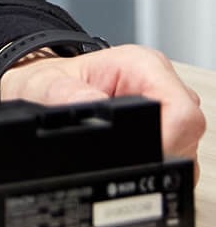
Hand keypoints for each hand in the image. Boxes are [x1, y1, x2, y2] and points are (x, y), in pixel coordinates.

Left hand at [0, 43, 205, 164]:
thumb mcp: (44, 86)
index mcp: (141, 65)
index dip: (169, 140)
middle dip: (162, 152)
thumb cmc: (46, 82)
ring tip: (119, 152)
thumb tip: (89, 105)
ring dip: (158, 157)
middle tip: (122, 157)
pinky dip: (154, 160)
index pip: (182, 111)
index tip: (143, 157)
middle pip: (187, 132)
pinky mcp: (162, 125)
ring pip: (185, 145)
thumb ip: (64, 95)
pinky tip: (129, 157)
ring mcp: (164, 105)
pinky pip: (174, 151)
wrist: (38, 90)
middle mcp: (158, 82)